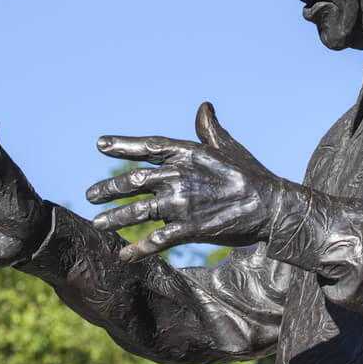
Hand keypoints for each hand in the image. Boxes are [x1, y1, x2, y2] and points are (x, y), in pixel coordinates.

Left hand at [86, 103, 283, 261]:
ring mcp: (184, 203)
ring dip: (116, 218)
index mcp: (188, 154)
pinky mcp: (191, 228)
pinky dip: (139, 249)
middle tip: (90, 195)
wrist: (271, 206)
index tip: (100, 144)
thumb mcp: (228, 147)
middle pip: (135, 180)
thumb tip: (203, 107)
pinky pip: (158, 240)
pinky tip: (125, 256)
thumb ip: (209, 129)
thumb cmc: (250, 174)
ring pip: (139, 210)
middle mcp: (180, 176)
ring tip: (99, 224)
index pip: (149, 146)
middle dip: (110, 188)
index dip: (123, 144)